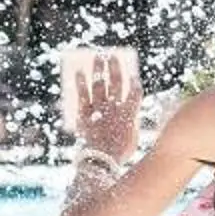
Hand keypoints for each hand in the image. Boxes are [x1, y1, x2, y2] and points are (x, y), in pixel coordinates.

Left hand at [71, 49, 141, 164]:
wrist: (101, 159)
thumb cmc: (119, 153)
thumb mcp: (133, 139)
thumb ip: (133, 124)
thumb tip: (132, 116)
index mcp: (129, 114)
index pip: (134, 93)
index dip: (134, 84)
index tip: (134, 76)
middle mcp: (115, 107)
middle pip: (116, 83)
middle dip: (115, 68)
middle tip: (112, 56)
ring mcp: (99, 109)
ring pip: (100, 84)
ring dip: (99, 69)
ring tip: (98, 57)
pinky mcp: (85, 114)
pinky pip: (83, 95)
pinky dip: (81, 83)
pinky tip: (79, 72)